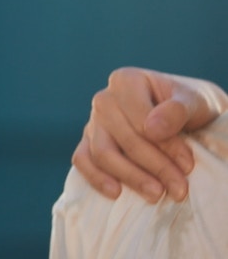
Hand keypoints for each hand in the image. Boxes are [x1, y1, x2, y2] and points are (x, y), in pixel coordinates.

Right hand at [71, 67, 226, 202]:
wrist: (180, 114)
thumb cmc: (186, 106)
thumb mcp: (193, 102)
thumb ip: (177, 110)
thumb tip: (152, 128)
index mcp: (126, 80)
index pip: (140, 119)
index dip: (165, 145)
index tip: (188, 165)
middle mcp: (104, 99)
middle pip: (123, 138)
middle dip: (154, 166)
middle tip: (179, 189)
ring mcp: (93, 121)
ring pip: (102, 153)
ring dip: (130, 177)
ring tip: (156, 194)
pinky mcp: (88, 142)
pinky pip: (82, 160)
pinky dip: (95, 177)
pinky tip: (116, 192)